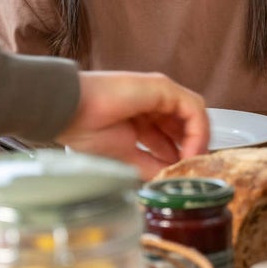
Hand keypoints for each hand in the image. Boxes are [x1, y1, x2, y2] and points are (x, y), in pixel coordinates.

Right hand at [57, 71, 209, 179]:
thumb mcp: (124, 157)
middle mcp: (154, 104)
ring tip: (192, 165)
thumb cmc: (84, 130)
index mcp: (141, 118)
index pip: (171, 136)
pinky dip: (197, 132)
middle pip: (185, 125)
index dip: (180, 155)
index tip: (182, 175)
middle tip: (193, 171)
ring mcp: (160, 94)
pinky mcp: (164, 88)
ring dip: (198, 141)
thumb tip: (168, 179)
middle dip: (192, 148)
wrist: (68, 110)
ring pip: (194, 116)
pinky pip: (193, 109)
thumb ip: (149, 167)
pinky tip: (190, 153)